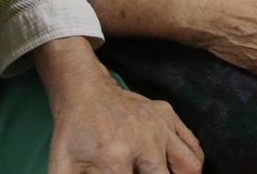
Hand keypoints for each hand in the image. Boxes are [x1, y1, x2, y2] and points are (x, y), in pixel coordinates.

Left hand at [35, 37, 202, 173]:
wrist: (85, 90)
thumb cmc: (74, 133)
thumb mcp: (63, 166)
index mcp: (114, 160)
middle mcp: (144, 143)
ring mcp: (160, 127)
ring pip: (189, 167)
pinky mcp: (168, 116)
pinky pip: (193, 146)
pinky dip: (193, 162)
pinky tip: (181, 170)